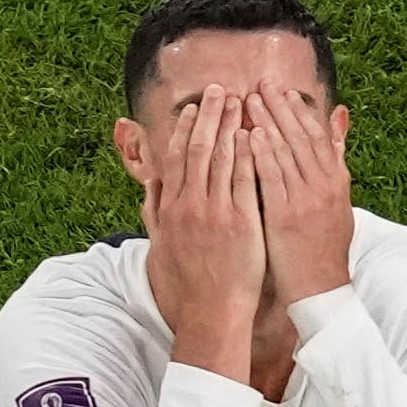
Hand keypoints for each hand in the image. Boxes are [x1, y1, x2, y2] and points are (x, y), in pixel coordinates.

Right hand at [141, 92, 265, 379]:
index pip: (175, 158)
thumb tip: (150, 185)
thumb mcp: (159, 247)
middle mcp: (189, 206)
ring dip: (231, 125)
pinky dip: (249, 154)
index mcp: (170, 209)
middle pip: (198, 149)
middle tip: (219, 90)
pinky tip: (256, 133)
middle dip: (209, 116)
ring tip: (241, 101)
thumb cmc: (186, 287)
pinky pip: (244, 180)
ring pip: (221, 158)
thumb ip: (154, 212)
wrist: (208, 316)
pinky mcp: (240, 223)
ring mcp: (215, 213)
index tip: (193, 107)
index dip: (184, 128)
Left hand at [250, 87, 354, 312]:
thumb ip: (336, 157)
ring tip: (249, 101)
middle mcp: (323, 186)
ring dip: (267, 123)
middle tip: (261, 84)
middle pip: (300, 137)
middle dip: (280, 108)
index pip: (317, 136)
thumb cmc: (324, 247)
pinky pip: (273, 180)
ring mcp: (306, 201)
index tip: (283, 91)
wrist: (322, 288)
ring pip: (285, 153)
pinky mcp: (286, 217)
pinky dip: (262, 155)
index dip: (299, 111)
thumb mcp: (339, 200)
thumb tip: (340, 116)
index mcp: (335, 181)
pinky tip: (250, 136)